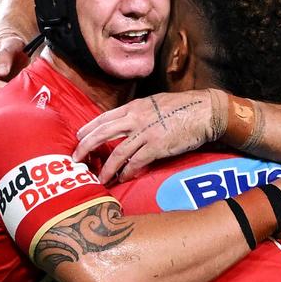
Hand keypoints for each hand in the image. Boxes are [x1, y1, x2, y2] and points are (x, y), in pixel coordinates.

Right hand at [0, 34, 27, 110]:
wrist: (2, 54)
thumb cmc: (10, 48)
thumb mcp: (11, 44)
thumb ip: (6, 55)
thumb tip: (1, 72)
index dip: (6, 91)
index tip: (20, 92)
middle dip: (4, 99)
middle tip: (20, 98)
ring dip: (0, 106)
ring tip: (13, 99)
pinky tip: (5, 103)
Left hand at [75, 90, 214, 182]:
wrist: (204, 110)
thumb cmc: (183, 106)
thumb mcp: (155, 103)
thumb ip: (139, 112)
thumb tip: (126, 123)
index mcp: (134, 106)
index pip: (104, 118)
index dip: (89, 129)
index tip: (78, 138)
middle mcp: (136, 118)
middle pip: (103, 133)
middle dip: (86, 147)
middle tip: (76, 159)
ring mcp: (146, 132)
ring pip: (118, 152)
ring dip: (107, 168)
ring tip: (100, 178)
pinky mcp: (157, 146)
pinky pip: (136, 162)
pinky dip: (128, 171)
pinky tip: (123, 178)